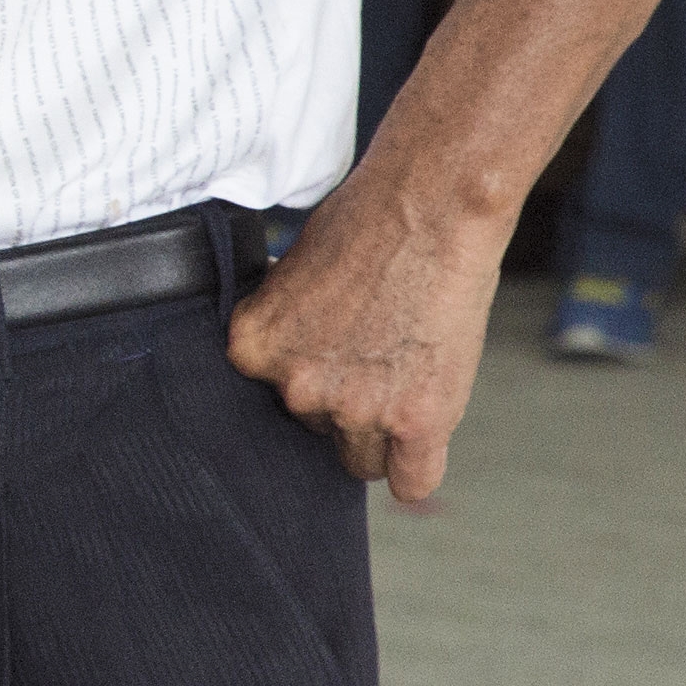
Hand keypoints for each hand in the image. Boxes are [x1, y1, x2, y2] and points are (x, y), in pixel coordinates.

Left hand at [225, 180, 506, 508]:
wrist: (431, 204)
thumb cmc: (364, 224)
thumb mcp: (289, 278)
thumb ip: (284, 335)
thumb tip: (283, 370)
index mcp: (253, 351)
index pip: (273, 402)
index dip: (309, 377)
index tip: (334, 355)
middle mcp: (297, 388)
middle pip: (317, 430)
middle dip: (344, 402)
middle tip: (378, 353)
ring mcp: (357, 409)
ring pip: (362, 459)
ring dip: (382, 431)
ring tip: (407, 373)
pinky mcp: (417, 421)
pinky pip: (411, 481)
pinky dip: (417, 467)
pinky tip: (423, 443)